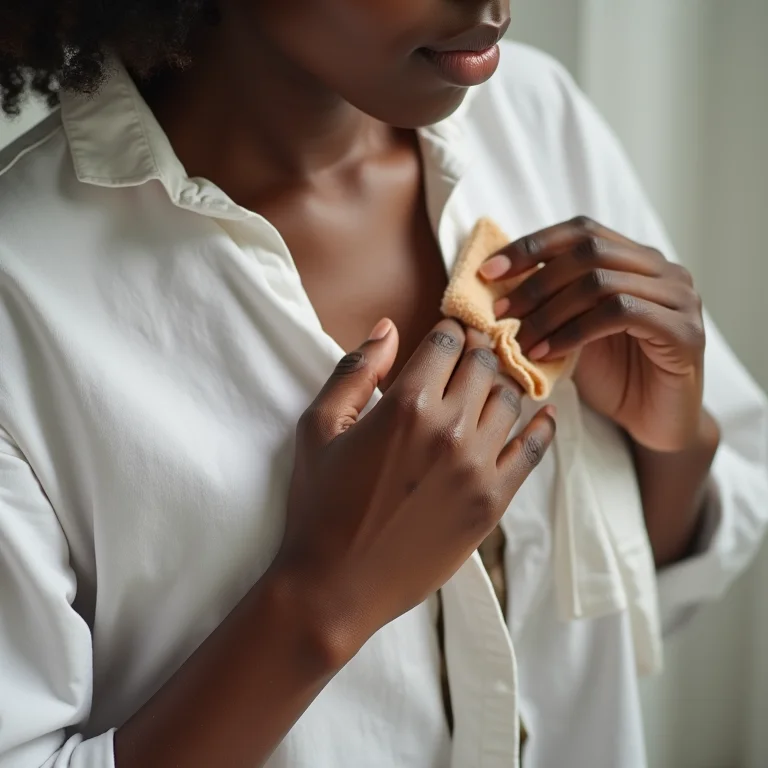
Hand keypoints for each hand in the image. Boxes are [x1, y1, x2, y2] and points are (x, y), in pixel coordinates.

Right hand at [274, 318, 554, 659]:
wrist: (335, 586)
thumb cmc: (319, 506)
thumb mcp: (318, 428)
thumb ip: (354, 371)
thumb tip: (388, 328)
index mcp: (406, 405)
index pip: (447, 343)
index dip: (448, 332)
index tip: (448, 334)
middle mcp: (449, 430)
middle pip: (484, 365)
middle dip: (476, 352)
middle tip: (469, 356)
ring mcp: (477, 468)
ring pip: (511, 400)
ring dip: (501, 387)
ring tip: (488, 389)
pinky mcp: (493, 502)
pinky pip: (533, 451)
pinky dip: (543, 427)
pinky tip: (544, 415)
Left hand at [479, 216, 704, 451]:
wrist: (656, 423)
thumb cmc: (612, 377)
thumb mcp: (571, 331)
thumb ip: (549, 302)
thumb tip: (492, 285)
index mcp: (635, 259)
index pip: (579, 231)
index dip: (530, 246)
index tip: (487, 271)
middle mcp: (663, 270)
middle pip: (589, 250)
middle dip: (534, 281)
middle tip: (500, 313)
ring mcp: (679, 297)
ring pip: (601, 281)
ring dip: (549, 311)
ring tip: (518, 340)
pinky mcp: (685, 331)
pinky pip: (620, 314)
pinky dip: (573, 332)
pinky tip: (545, 354)